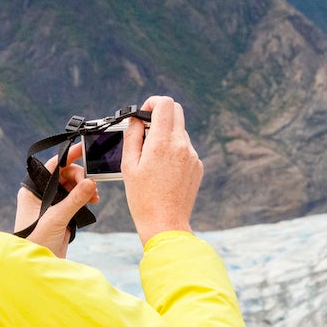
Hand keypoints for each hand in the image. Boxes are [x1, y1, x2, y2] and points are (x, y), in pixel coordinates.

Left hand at [14, 141, 99, 258]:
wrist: (38, 264)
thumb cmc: (36, 241)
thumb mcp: (56, 218)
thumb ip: (75, 199)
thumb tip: (91, 183)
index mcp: (33, 190)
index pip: (51, 166)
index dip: (67, 156)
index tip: (82, 148)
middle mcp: (41, 195)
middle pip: (65, 175)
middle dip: (80, 177)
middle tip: (91, 186)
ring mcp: (53, 204)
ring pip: (73, 187)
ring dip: (85, 188)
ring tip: (94, 197)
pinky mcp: (62, 214)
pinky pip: (77, 199)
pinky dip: (86, 198)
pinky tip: (92, 202)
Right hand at [122, 96, 201, 245]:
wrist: (165, 223)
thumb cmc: (142, 197)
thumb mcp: (129, 165)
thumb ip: (132, 136)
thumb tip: (136, 119)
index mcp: (162, 142)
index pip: (165, 104)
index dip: (152, 102)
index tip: (144, 113)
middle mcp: (182, 145)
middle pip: (176, 111)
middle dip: (160, 114)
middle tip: (146, 130)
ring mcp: (193, 156)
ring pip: (180, 132)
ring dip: (166, 135)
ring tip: (152, 158)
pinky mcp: (198, 166)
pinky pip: (186, 149)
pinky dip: (175, 151)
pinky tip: (164, 171)